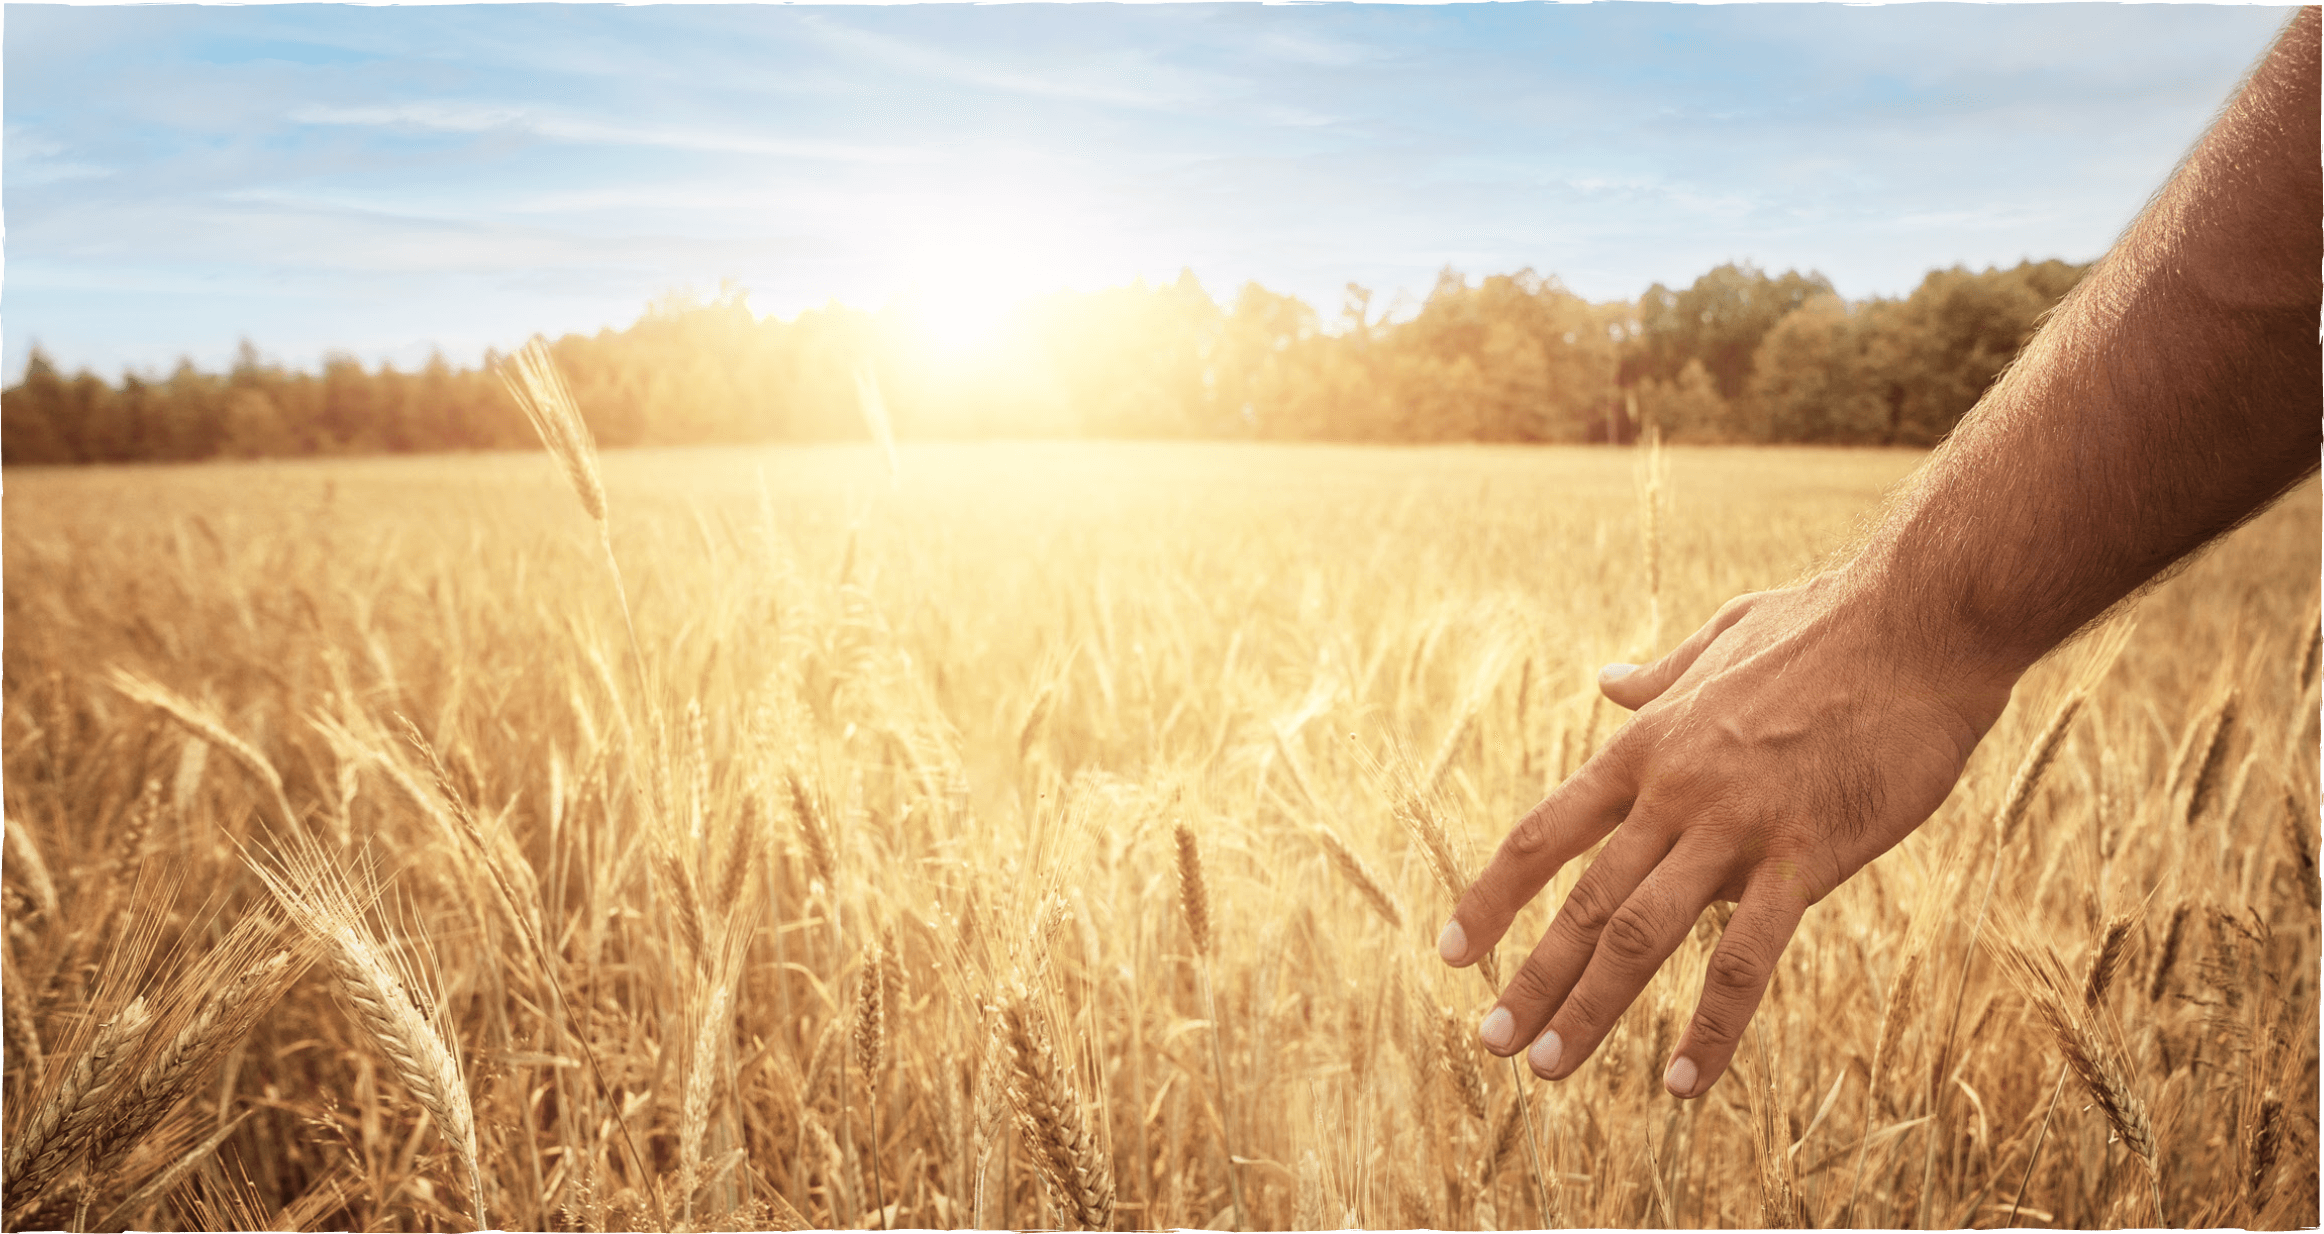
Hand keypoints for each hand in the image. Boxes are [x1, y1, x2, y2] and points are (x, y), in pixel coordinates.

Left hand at [1437, 575, 2014, 1097]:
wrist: (1923, 619)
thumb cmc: (1831, 626)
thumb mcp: (1725, 638)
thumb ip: (1662, 676)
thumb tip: (1609, 680)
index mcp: (1648, 746)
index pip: (1546, 835)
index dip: (1494, 897)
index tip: (1453, 952)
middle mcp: (1674, 791)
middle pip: (1584, 901)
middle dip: (1531, 979)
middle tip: (1490, 1041)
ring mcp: (1736, 825)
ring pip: (1641, 934)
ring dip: (1590, 1008)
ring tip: (1549, 1069)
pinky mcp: (1807, 854)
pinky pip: (1746, 957)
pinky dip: (1711, 1024)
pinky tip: (1685, 1082)